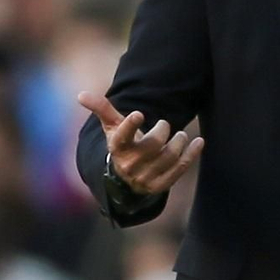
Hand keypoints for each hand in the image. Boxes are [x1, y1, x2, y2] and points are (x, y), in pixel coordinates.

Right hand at [78, 92, 203, 197]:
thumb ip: (102, 110)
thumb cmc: (123, 145)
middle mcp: (129, 165)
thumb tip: (81, 94)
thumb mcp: (113, 128)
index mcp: (117, 148)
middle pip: (153, 144)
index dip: (130, 126)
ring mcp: (145, 177)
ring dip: (179, 141)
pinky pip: (180, 168)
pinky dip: (192, 153)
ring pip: (169, 156)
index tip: (139, 113)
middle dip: (163, 130)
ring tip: (179, 135)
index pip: (121, 138)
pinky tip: (199, 141)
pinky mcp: (159, 185)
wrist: (126, 177)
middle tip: (164, 125)